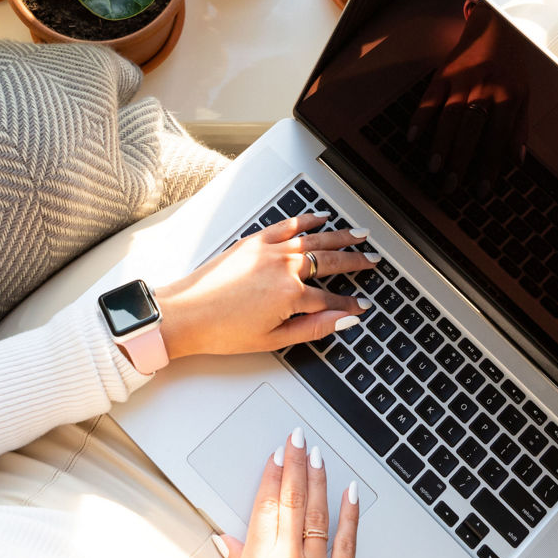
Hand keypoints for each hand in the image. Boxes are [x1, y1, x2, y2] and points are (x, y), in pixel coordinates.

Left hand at [155, 213, 376, 359]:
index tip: (361, 306)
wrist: (184, 314)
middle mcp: (284, 267)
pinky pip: (286, 225)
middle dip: (356, 262)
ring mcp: (268, 250)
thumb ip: (313, 328)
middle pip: (330, 262)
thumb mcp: (273, 340)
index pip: (331, 299)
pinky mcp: (252, 241)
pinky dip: (305, 220)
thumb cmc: (221, 331)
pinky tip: (319, 218)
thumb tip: (343, 321)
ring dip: (339, 237)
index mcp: (291, 295)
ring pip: (313, 240)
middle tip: (373, 261)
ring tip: (358, 234)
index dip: (349, 304)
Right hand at [218, 429, 359, 557]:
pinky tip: (350, 493)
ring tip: (317, 455)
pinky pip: (347, 541)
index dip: (272, 474)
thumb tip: (228, 538)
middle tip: (297, 438)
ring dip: (318, 479)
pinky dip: (350, 514)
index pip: (267, 503)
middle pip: (293, 499)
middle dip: (295, 464)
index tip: (276, 453)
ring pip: (319, 512)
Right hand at [407, 1, 526, 196]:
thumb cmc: (511, 65)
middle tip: (452, 187)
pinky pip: (428, 98)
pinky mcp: (442, 74)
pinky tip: (412, 138)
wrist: (495, 26)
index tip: (483, 191)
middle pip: (471, 130)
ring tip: (434, 169)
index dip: (490, 166)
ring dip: (440, 144)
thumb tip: (517, 162)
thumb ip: (520, 127)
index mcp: (508, 96)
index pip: (497, 139)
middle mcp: (484, 89)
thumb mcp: (525, 94)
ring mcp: (461, 81)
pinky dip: (419, 118)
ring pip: (449, 116)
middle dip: (461, 160)